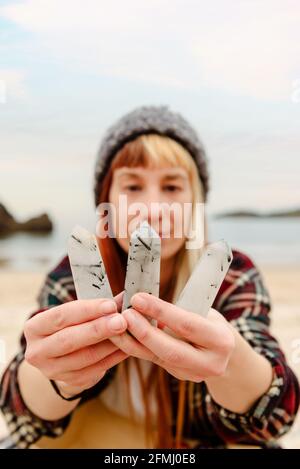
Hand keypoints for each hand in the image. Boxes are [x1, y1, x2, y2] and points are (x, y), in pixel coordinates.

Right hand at [24, 292, 128, 396]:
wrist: (62, 356)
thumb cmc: (72, 326)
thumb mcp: (76, 314)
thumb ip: (98, 305)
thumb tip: (125, 296)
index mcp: (35, 328)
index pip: (60, 316)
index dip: (87, 310)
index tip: (111, 305)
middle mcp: (37, 351)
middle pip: (69, 340)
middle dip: (98, 329)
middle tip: (121, 321)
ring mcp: (52, 371)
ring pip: (84, 357)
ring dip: (109, 344)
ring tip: (127, 332)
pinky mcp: (70, 382)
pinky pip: (96, 369)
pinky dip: (114, 357)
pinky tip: (127, 347)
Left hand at [110, 292, 235, 381]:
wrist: (224, 352)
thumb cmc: (211, 321)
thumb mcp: (205, 310)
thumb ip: (181, 311)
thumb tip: (146, 302)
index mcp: (221, 340)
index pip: (186, 325)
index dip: (160, 311)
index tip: (138, 298)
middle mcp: (210, 363)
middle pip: (170, 350)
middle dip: (144, 332)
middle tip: (124, 314)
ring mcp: (194, 374)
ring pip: (158, 358)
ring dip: (133, 342)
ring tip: (115, 325)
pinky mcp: (179, 376)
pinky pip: (154, 360)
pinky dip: (135, 347)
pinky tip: (121, 335)